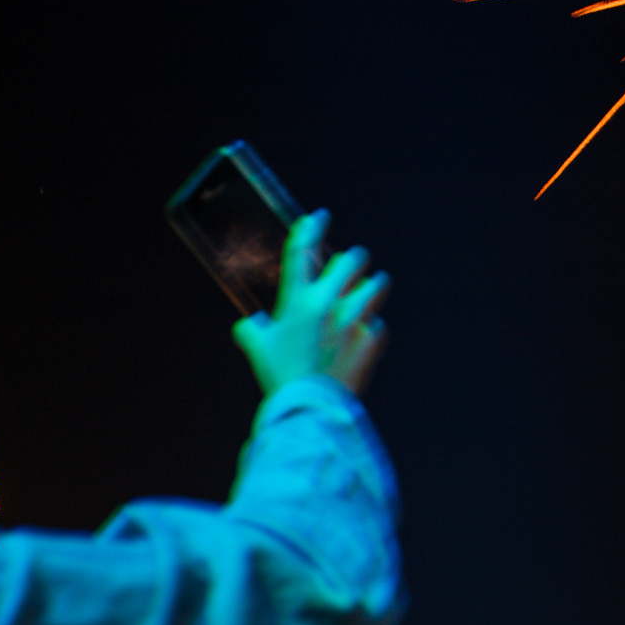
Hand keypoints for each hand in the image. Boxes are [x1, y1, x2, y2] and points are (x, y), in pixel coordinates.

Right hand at [233, 210, 389, 397]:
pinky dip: (372, 326)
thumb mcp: (259, 351)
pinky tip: (367, 330)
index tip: (319, 218)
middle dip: (353, 257)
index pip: (303, 249)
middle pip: (350, 261)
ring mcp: (355, 320)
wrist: (311, 407)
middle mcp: (330, 303)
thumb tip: (246, 327)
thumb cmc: (282, 377)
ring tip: (374, 283)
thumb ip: (252, 332)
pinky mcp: (372, 340)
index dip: (311, 227)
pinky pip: (378, 324)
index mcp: (299, 300)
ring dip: (372, 284)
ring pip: (375, 285)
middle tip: (353, 258)